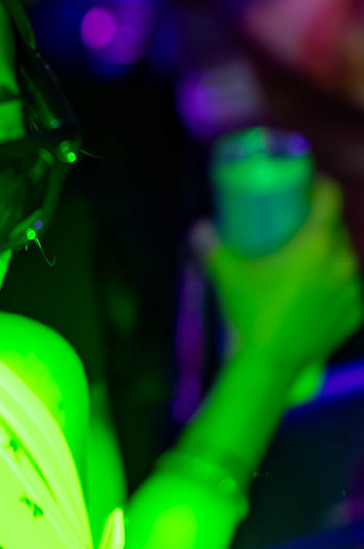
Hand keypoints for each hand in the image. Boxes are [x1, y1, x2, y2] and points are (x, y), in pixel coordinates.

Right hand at [199, 177, 363, 376]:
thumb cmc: (250, 311)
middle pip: (337, 227)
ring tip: (306, 260)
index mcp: (317, 244)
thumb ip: (211, 244)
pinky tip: (318, 291)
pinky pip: (350, 289)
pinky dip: (336, 284)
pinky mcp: (356, 315)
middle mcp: (344, 262)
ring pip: (345, 258)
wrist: (270, 363)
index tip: (303, 185)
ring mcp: (354, 290)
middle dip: (319, 221)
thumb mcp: (225, 273)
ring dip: (329, 253)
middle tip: (294, 225)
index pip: (330, 197)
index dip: (318, 184)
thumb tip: (200, 225)